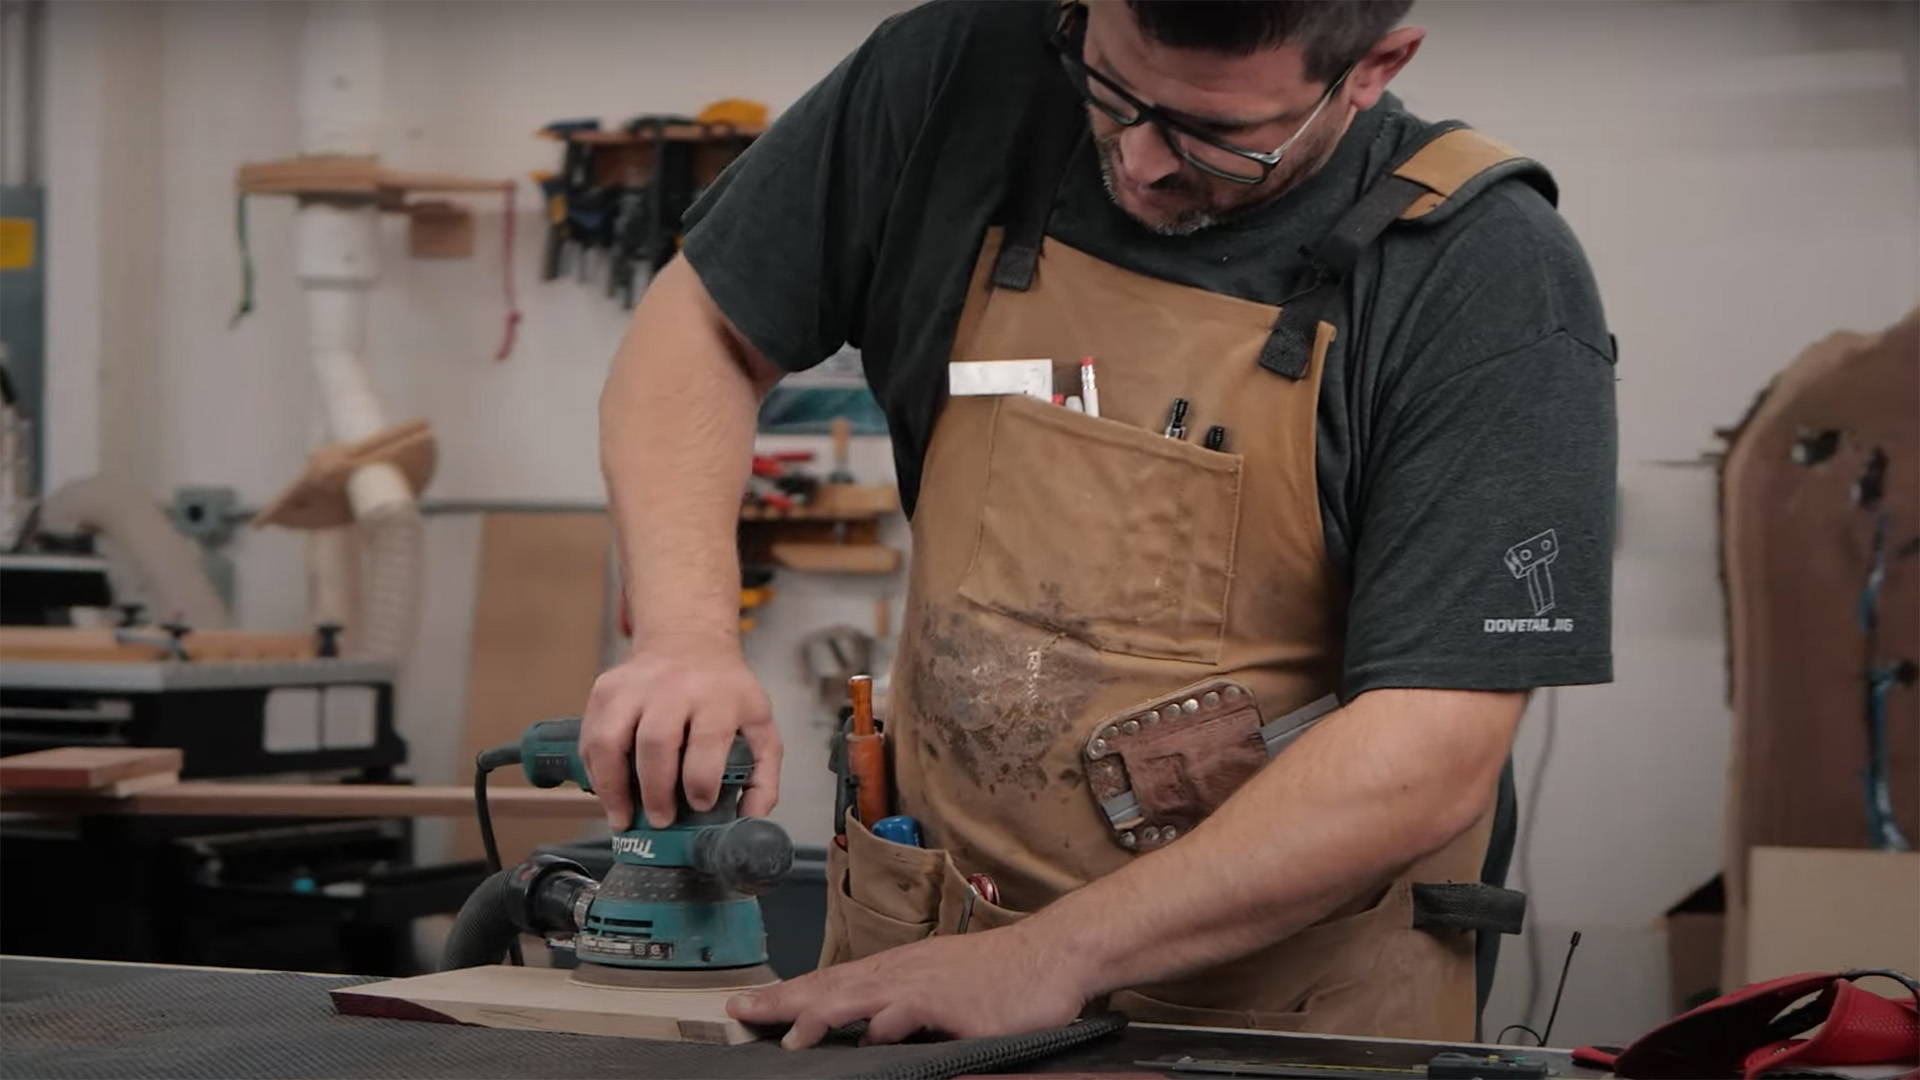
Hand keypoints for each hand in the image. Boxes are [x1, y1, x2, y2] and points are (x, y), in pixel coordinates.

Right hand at [581, 634, 780, 828]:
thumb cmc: (724, 692)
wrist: (689, 640)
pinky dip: (595, 771)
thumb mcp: (759, 724)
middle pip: (655, 744)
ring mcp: (635, 686)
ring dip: (613, 787)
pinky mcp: (606, 689)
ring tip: (622, 817)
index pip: (706, 743)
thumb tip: (750, 818)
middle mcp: (674, 687)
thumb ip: (763, 775)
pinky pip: (591, 737)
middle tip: (660, 820)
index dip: (701, 782)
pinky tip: (609, 790)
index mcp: (718, 697)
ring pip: (611, 740)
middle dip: (655, 792)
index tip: (699, 805)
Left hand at [726, 924, 1088, 1048]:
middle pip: (830, 985)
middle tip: (740, 1014)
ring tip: (785, 1038)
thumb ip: (906, 1009)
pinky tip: (866, 1038)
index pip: (830, 982)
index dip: (788, 995)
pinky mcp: (951, 1002)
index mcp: (898, 969)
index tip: (750, 1006)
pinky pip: (908, 1012)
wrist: (1052, 954)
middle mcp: (902, 971)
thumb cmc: (1003, 976)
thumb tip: (873, 1032)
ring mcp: (925, 984)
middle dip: (782, 1002)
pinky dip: (884, 1025)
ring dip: (818, 1016)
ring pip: (857, 995)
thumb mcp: (944, 988)